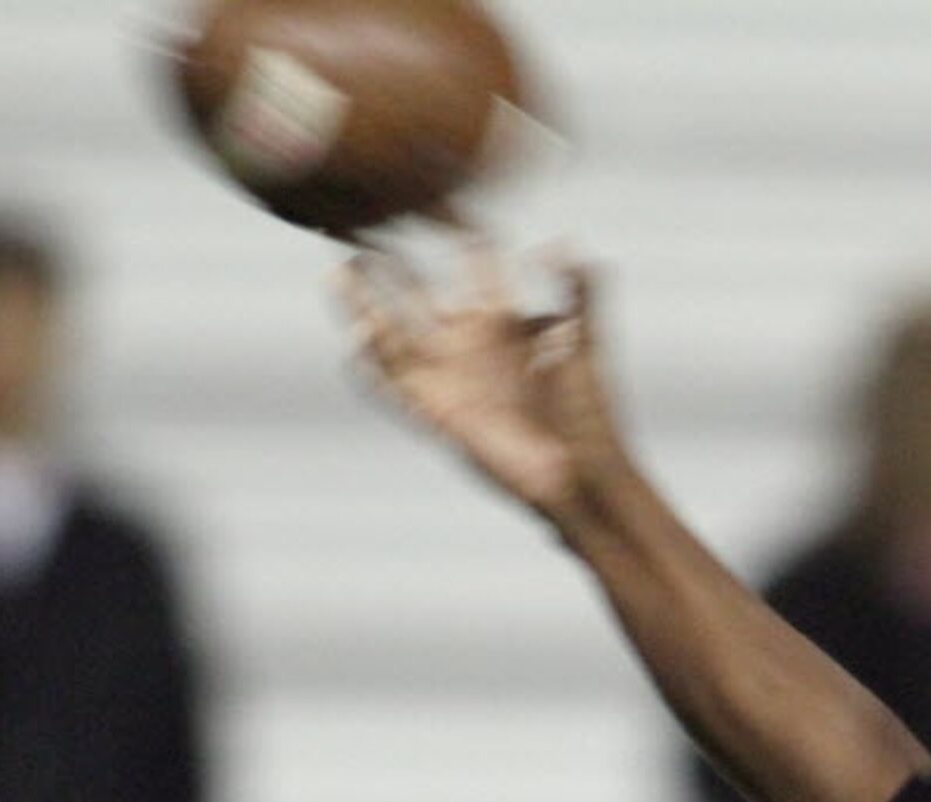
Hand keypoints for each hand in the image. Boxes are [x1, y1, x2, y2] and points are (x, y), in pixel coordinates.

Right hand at [335, 243, 627, 518]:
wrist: (583, 477)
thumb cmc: (591, 416)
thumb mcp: (587, 348)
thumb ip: (580, 295)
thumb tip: (568, 241)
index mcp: (505, 323)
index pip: (473, 264)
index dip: (454, 229)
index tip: (433, 194)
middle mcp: (469, 346)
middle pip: (417, 291)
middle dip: (390, 260)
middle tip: (361, 220)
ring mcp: (449, 379)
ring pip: (392, 331)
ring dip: (364, 302)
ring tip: (339, 268)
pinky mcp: (437, 415)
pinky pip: (391, 386)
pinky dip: (371, 364)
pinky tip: (355, 337)